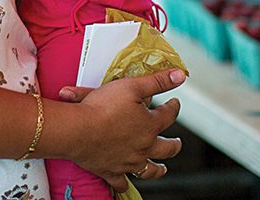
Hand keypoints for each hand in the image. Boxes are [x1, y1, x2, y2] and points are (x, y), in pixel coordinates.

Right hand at [63, 69, 185, 190]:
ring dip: (157, 170)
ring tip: (162, 168)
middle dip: (173, 145)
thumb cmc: (102, 106)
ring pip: (149, 171)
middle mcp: (144, 147)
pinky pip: (120, 183)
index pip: (169, 116)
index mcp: (150, 126)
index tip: (174, 103)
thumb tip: (181, 75)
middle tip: (177, 143)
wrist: (78, 130)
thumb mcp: (132, 86)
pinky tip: (125, 183)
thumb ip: (158, 81)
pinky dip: (124, 184)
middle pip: (166, 149)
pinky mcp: (111, 171)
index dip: (173, 107)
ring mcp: (128, 162)